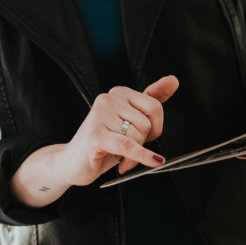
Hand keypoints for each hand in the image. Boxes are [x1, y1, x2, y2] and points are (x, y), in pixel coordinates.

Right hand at [10, 75, 177, 206]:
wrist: (72, 163)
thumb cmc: (104, 143)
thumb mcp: (131, 120)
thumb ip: (152, 99)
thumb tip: (173, 80)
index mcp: (119, 93)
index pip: (154, 107)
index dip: (155, 128)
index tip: (145, 137)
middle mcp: (108, 98)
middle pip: (146, 124)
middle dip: (142, 143)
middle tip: (126, 151)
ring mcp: (100, 115)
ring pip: (137, 138)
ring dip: (133, 156)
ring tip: (118, 157)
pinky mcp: (96, 135)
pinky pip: (128, 146)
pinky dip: (142, 156)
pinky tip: (152, 161)